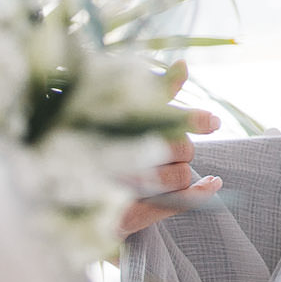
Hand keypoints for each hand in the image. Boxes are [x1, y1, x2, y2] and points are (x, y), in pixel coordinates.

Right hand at [116, 68, 224, 237]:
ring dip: (179, 173)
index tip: (213, 123)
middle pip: (181, 148)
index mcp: (118, 128)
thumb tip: (183, 65)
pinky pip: (178, 204)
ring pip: (181, 176)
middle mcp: (118, 159)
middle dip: (182, 148)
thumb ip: (157, 90)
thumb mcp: (127, 111)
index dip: (191, 120)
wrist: (66, 187)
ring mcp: (124, 190)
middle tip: (163, 149)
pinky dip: (201, 193)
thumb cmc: (102, 142)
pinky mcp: (129, 217)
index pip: (165, 120)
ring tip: (155, 170)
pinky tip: (214, 182)